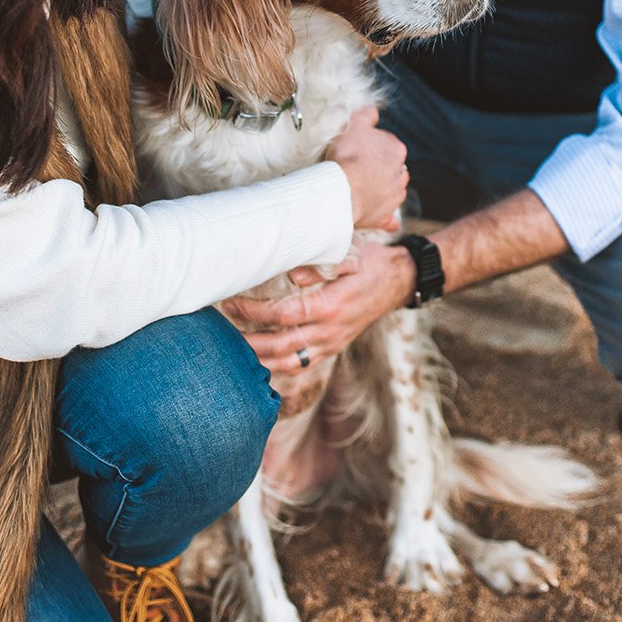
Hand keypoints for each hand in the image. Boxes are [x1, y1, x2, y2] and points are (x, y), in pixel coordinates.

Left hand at [223, 242, 416, 384]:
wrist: (400, 281)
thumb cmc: (371, 262)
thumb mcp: (350, 254)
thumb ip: (320, 264)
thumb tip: (291, 274)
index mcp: (331, 305)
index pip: (282, 315)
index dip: (253, 311)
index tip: (231, 301)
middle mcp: (330, 330)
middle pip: (279, 345)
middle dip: (247, 340)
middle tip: (221, 330)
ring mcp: (332, 342)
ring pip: (288, 362)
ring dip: (259, 359)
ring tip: (233, 350)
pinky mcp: (333, 347)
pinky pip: (301, 364)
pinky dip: (277, 366)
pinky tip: (259, 360)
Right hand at [324, 107, 407, 231]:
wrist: (342, 190)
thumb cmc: (347, 157)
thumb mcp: (354, 126)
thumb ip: (366, 115)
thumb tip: (373, 110)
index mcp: (396, 150)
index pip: (386, 144)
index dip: (369, 146)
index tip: (356, 150)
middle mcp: (401, 174)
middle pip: (390, 168)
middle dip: (377, 169)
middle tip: (355, 170)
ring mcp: (394, 197)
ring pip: (391, 191)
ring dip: (380, 191)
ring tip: (360, 191)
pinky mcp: (385, 216)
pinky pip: (389, 220)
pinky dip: (386, 219)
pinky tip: (382, 220)